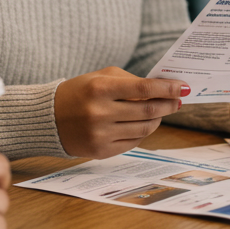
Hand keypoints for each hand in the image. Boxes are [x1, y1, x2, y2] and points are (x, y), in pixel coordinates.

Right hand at [54, 67, 187, 157]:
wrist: (47, 118)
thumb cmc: (79, 92)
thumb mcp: (101, 77)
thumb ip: (131, 81)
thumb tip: (164, 89)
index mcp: (100, 89)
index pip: (143, 88)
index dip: (167, 88)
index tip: (183, 87)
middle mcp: (100, 112)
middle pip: (148, 110)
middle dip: (168, 104)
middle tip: (178, 100)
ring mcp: (100, 134)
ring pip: (144, 129)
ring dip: (158, 119)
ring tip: (161, 111)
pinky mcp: (100, 151)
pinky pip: (133, 142)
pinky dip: (143, 132)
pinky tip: (143, 124)